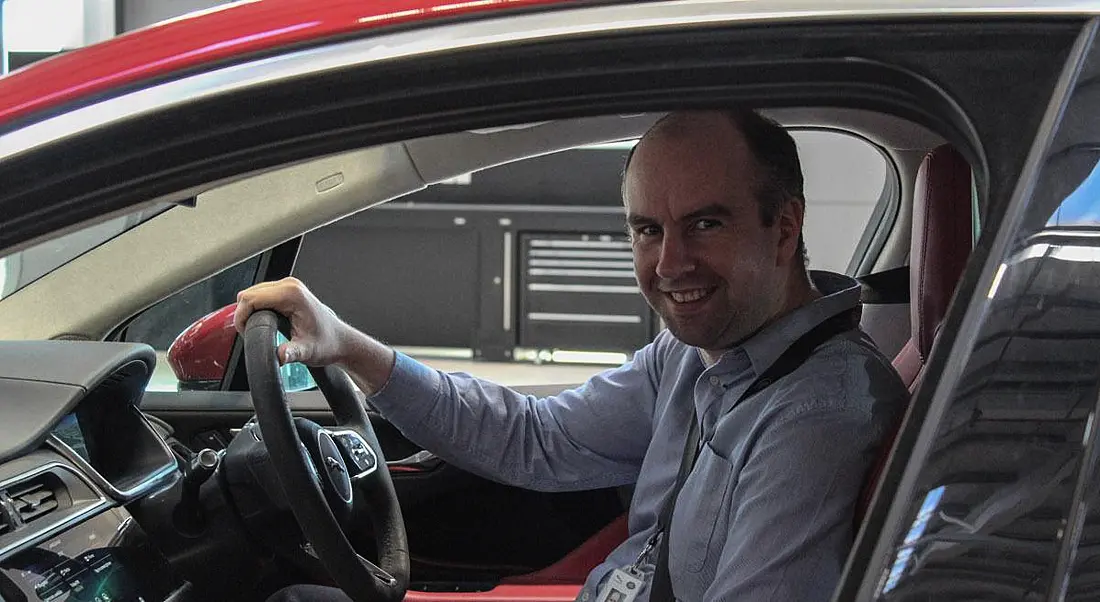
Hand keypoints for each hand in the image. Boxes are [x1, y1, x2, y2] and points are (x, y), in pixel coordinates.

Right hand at [234, 277, 348, 366]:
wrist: (340, 341)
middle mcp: (290, 285)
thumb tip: (280, 355)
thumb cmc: (327, 343)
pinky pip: (260, 296)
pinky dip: (256, 309)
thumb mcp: (307, 351)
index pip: (250, 298)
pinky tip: (263, 323)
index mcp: (292, 294)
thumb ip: (292, 353)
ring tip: (257, 330)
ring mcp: (288, 286)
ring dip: (249, 311)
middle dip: (243, 314)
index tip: (244, 333)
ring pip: (252, 293)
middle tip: (250, 334)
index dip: (241, 317)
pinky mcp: (287, 291)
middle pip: (248, 294)